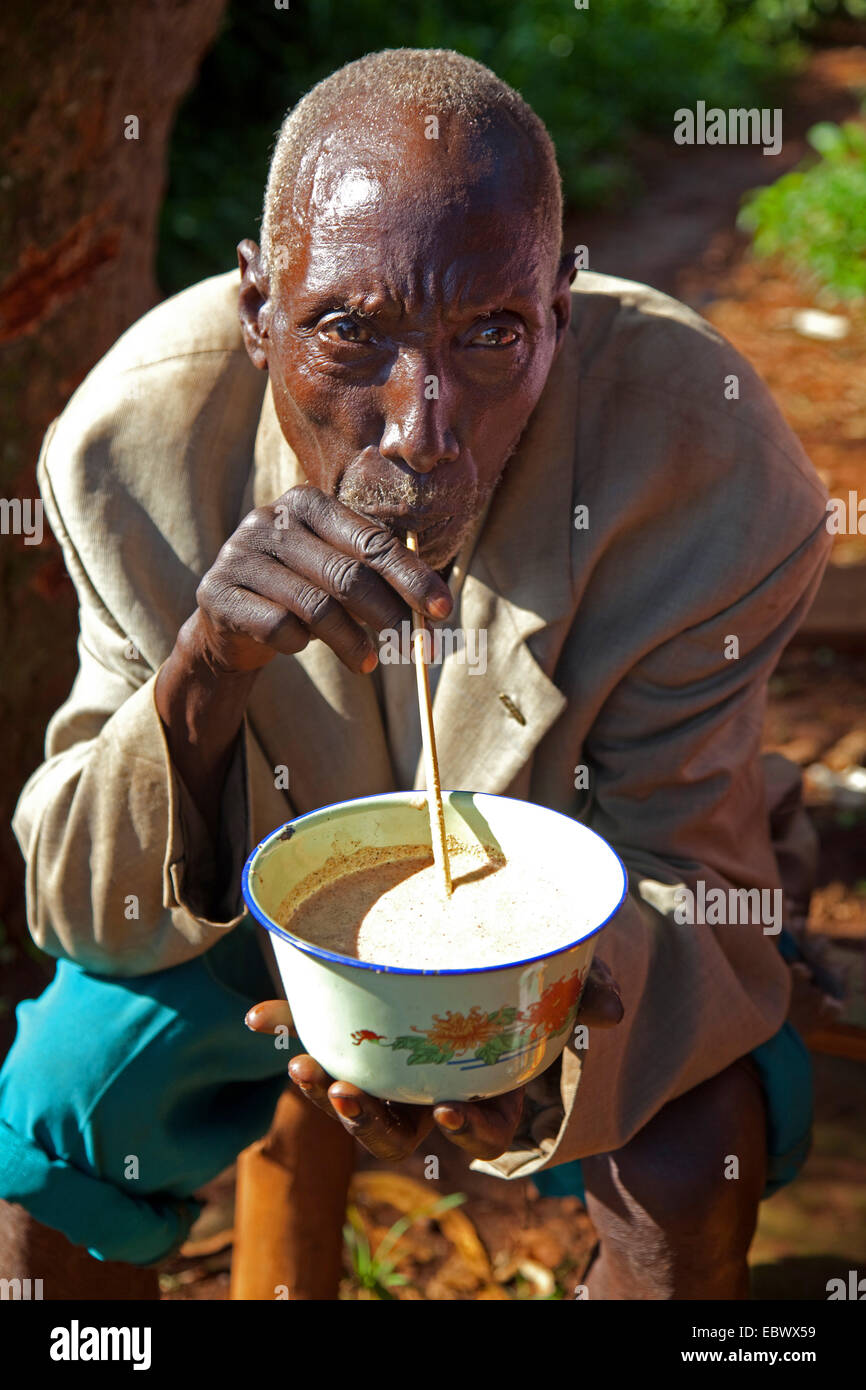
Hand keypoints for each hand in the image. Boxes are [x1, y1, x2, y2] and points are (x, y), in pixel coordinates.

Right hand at [190, 485, 452, 674]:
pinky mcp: (218, 593)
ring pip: (314, 607)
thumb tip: (437, 608)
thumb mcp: (336, 571)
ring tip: (367, 663)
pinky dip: (298, 643)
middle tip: (410, 647)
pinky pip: (278, 627)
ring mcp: (239, 554)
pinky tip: (300, 645)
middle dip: (388, 615)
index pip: (373, 542)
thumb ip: (377, 576)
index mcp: (308, 503)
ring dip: (351, 642)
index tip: (442, 611)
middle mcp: (270, 519)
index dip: (412, 578)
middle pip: (347, 575)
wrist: (228, 619)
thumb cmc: (299, 590)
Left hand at [245, 955, 622, 1161]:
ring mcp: (395, 1069)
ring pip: (357, 1102)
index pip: (483, 1130)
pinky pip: (323, 1038)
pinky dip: (292, 1027)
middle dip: (373, 1123)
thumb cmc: (534, 980)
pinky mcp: (359, 1033)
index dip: (468, 1127)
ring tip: (303, 1068)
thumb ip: (590, 991)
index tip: (451, 1110)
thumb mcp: (566, 982)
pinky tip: (261, 1020)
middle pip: (403, 1130)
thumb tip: (611, 1011)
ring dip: (326, 1092)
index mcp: (492, 1089)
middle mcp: (437, 1091)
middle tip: (352, 1095)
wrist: (499, 945)